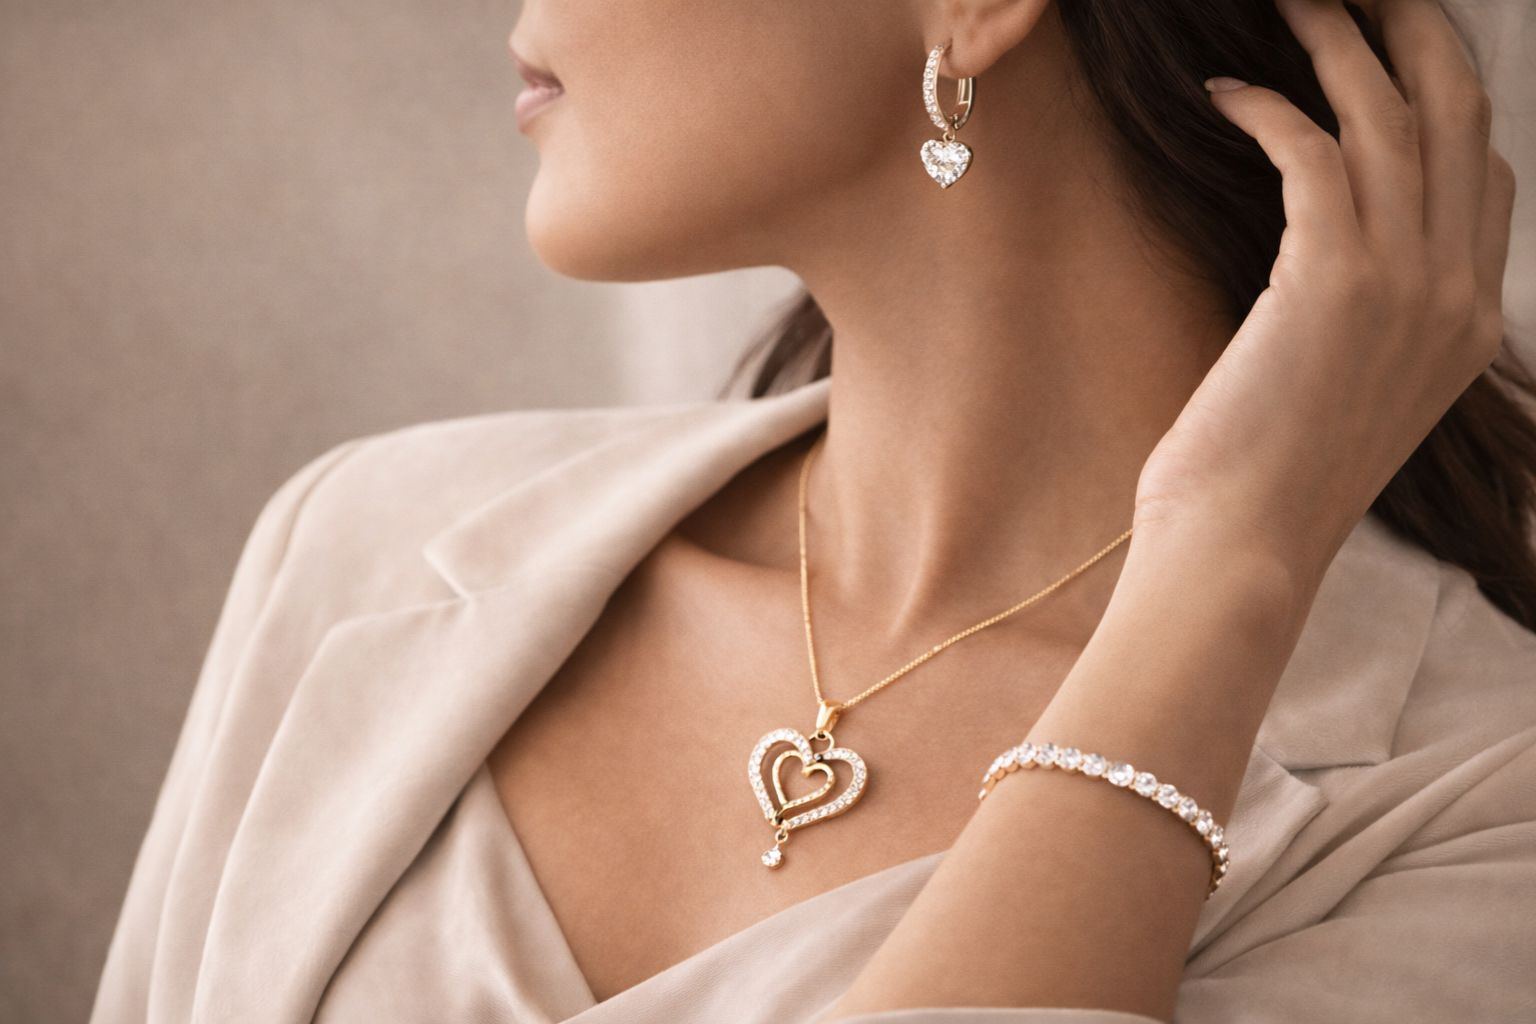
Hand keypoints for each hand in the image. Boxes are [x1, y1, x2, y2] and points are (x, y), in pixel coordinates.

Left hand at [1132, 0, 1516, 588]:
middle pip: (1461, 116)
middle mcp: (1457, 293)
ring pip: (1393, 116)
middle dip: (1418, 32)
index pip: (1487, 176)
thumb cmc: (1267, 479)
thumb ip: (1372, 319)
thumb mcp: (1349, 392)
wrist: (1242, 549)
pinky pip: (1315, 150)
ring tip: (1290, 3)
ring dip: (1339, 42)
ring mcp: (1406, 284)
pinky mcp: (1330, 280)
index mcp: (1469, 322)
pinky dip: (1271, 106)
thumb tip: (1334, 256)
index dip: (1447, 99)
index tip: (1396, 54)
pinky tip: (1229, 91)